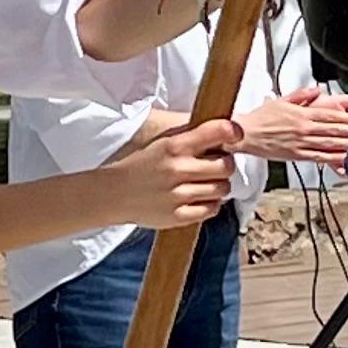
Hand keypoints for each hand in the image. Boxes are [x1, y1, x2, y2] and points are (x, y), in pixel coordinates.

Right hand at [92, 114, 245, 232]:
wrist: (112, 193)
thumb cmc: (139, 165)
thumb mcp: (160, 142)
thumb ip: (189, 137)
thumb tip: (224, 131)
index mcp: (174, 145)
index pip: (217, 131)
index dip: (232, 132)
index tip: (235, 135)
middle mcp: (178, 169)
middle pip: (226, 165)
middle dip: (225, 165)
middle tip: (216, 166)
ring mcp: (178, 194)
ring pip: (222, 188)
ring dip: (219, 186)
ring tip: (207, 183)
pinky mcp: (177, 216)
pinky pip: (211, 209)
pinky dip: (211, 204)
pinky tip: (201, 198)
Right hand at [236, 88, 347, 165]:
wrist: (245, 134)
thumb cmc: (260, 119)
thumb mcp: (282, 100)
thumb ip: (301, 95)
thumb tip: (316, 90)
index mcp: (302, 114)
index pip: (330, 114)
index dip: (347, 115)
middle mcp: (304, 128)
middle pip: (334, 128)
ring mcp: (301, 143)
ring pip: (329, 143)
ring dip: (346, 143)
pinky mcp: (297, 155)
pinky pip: (319, 157)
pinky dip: (332, 158)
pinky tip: (343, 159)